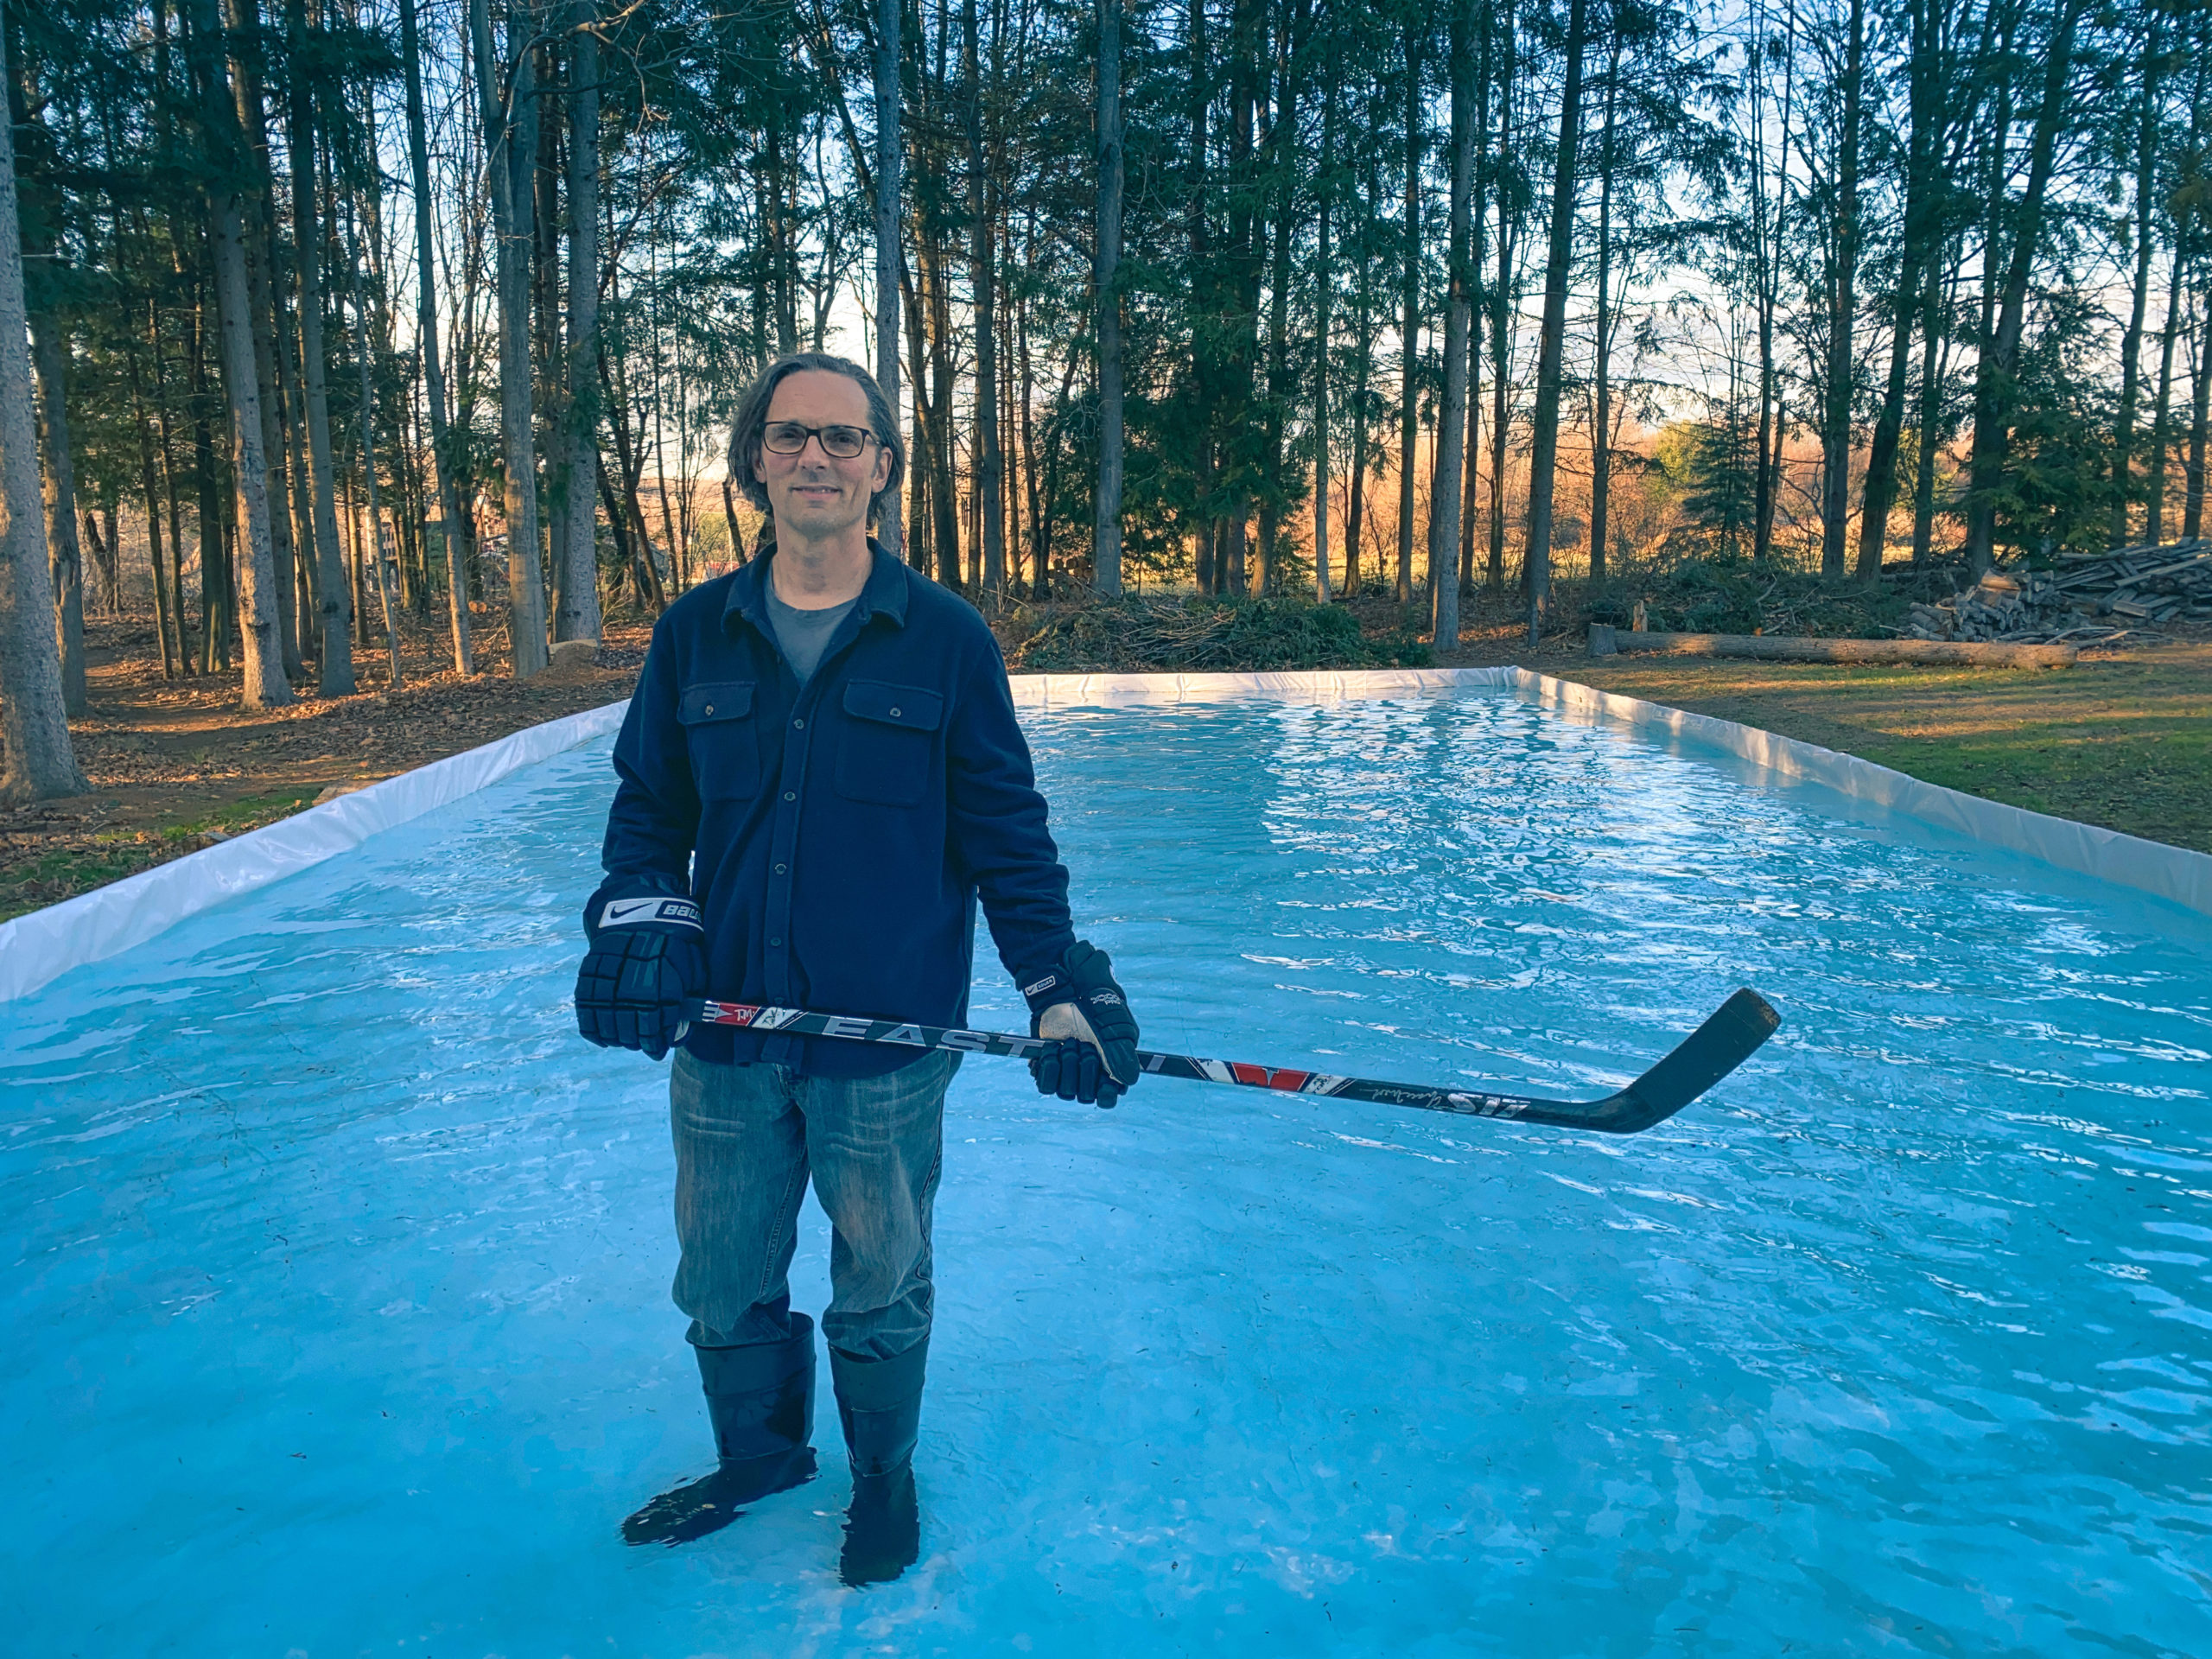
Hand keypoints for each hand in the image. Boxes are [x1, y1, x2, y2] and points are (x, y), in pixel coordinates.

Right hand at [575, 876, 705, 1060]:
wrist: (638, 908)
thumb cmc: (673, 939)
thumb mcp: (693, 962)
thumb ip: (691, 993)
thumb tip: (686, 1024)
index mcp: (661, 979)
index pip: (656, 1022)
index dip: (656, 1041)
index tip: (658, 1050)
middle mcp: (631, 980)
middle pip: (630, 1025)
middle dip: (637, 1041)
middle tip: (643, 1045)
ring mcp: (607, 978)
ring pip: (607, 1020)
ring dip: (616, 1037)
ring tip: (624, 1041)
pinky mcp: (589, 974)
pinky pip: (586, 1008)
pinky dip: (592, 1027)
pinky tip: (603, 1036)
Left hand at [1022, 940, 1138, 1107]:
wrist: (1065, 986)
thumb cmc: (1097, 1002)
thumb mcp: (1114, 1024)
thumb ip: (1121, 1052)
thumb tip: (1129, 1080)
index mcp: (1112, 1068)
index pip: (1108, 1099)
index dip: (1105, 1096)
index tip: (1103, 1085)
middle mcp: (1090, 1074)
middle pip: (1086, 1096)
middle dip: (1085, 1068)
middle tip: (1083, 1044)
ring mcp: (1067, 1072)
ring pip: (1065, 1092)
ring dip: (1067, 1064)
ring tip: (1068, 1041)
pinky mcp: (1048, 1066)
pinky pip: (1045, 1085)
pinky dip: (1048, 1066)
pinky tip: (1052, 1048)